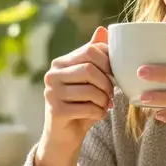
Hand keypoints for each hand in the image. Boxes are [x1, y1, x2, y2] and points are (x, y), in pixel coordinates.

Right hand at [40, 26, 113, 155]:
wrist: (64, 136)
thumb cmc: (80, 104)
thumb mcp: (89, 79)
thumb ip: (94, 56)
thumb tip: (102, 30)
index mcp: (60, 63)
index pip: (90, 50)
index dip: (108, 62)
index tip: (113, 75)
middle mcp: (52, 75)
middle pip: (90, 69)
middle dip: (107, 83)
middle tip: (111, 94)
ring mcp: (51, 93)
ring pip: (90, 90)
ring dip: (104, 100)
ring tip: (105, 105)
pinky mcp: (55, 111)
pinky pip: (88, 108)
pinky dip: (99, 113)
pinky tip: (98, 115)